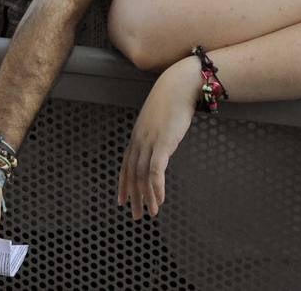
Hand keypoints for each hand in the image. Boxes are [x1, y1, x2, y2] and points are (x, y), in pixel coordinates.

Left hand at [118, 58, 198, 218]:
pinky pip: (156, 171)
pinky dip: (156, 187)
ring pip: (143, 176)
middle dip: (133, 196)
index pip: (126, 164)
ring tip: (150, 213)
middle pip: (132, 174)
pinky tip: (160, 200)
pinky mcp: (163, 144)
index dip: (123, 183)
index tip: (122, 199)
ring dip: (146, 197)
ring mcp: (150, 142)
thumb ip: (158, 131)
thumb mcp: (160, 118)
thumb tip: (162, 140)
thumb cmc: (172, 99)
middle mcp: (139, 141)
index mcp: (137, 136)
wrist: (179, 85)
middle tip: (135, 214)